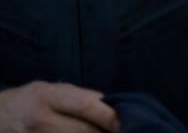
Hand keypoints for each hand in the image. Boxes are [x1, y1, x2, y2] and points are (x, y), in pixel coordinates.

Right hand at [0, 82, 118, 132]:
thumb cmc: (28, 102)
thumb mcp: (51, 90)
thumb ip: (81, 97)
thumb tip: (112, 105)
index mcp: (47, 97)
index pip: (86, 106)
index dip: (110, 117)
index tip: (126, 123)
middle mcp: (39, 120)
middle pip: (84, 131)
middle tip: (118, 132)